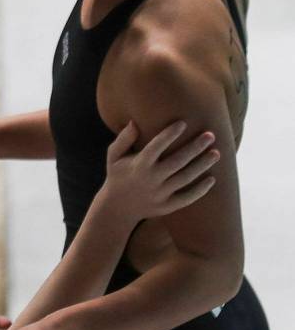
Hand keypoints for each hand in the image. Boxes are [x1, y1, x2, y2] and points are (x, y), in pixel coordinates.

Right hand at [105, 119, 219, 221]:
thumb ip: (124, 138)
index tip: (183, 123)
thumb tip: (135, 121)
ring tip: (216, 153)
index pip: (156, 147)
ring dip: (202, 165)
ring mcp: (159, 194)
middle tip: (210, 135)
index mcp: (138, 165)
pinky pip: (186, 198)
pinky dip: (200, 190)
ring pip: (185, 178)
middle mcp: (150, 180)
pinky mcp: (166, 206)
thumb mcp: (114, 156)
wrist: (117, 208)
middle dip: (195, 148)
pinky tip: (212, 179)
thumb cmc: (118, 175)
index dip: (169, 135)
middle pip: (177, 162)